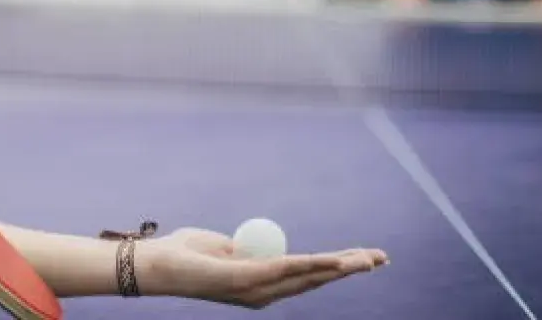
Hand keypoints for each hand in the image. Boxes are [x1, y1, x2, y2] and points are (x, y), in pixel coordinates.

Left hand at [136, 227, 387, 308]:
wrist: (159, 263)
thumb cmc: (185, 253)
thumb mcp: (220, 247)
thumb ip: (239, 249)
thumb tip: (249, 246)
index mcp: (261, 285)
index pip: (307, 276)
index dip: (336, 268)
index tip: (361, 257)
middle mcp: (265, 293)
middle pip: (317, 279)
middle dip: (351, 268)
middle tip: (382, 258)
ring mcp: (259, 289)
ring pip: (310, 275)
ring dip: (342, 265)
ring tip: (368, 259)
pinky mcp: (249, 280)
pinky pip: (288, 268)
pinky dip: (314, 263)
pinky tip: (335, 260)